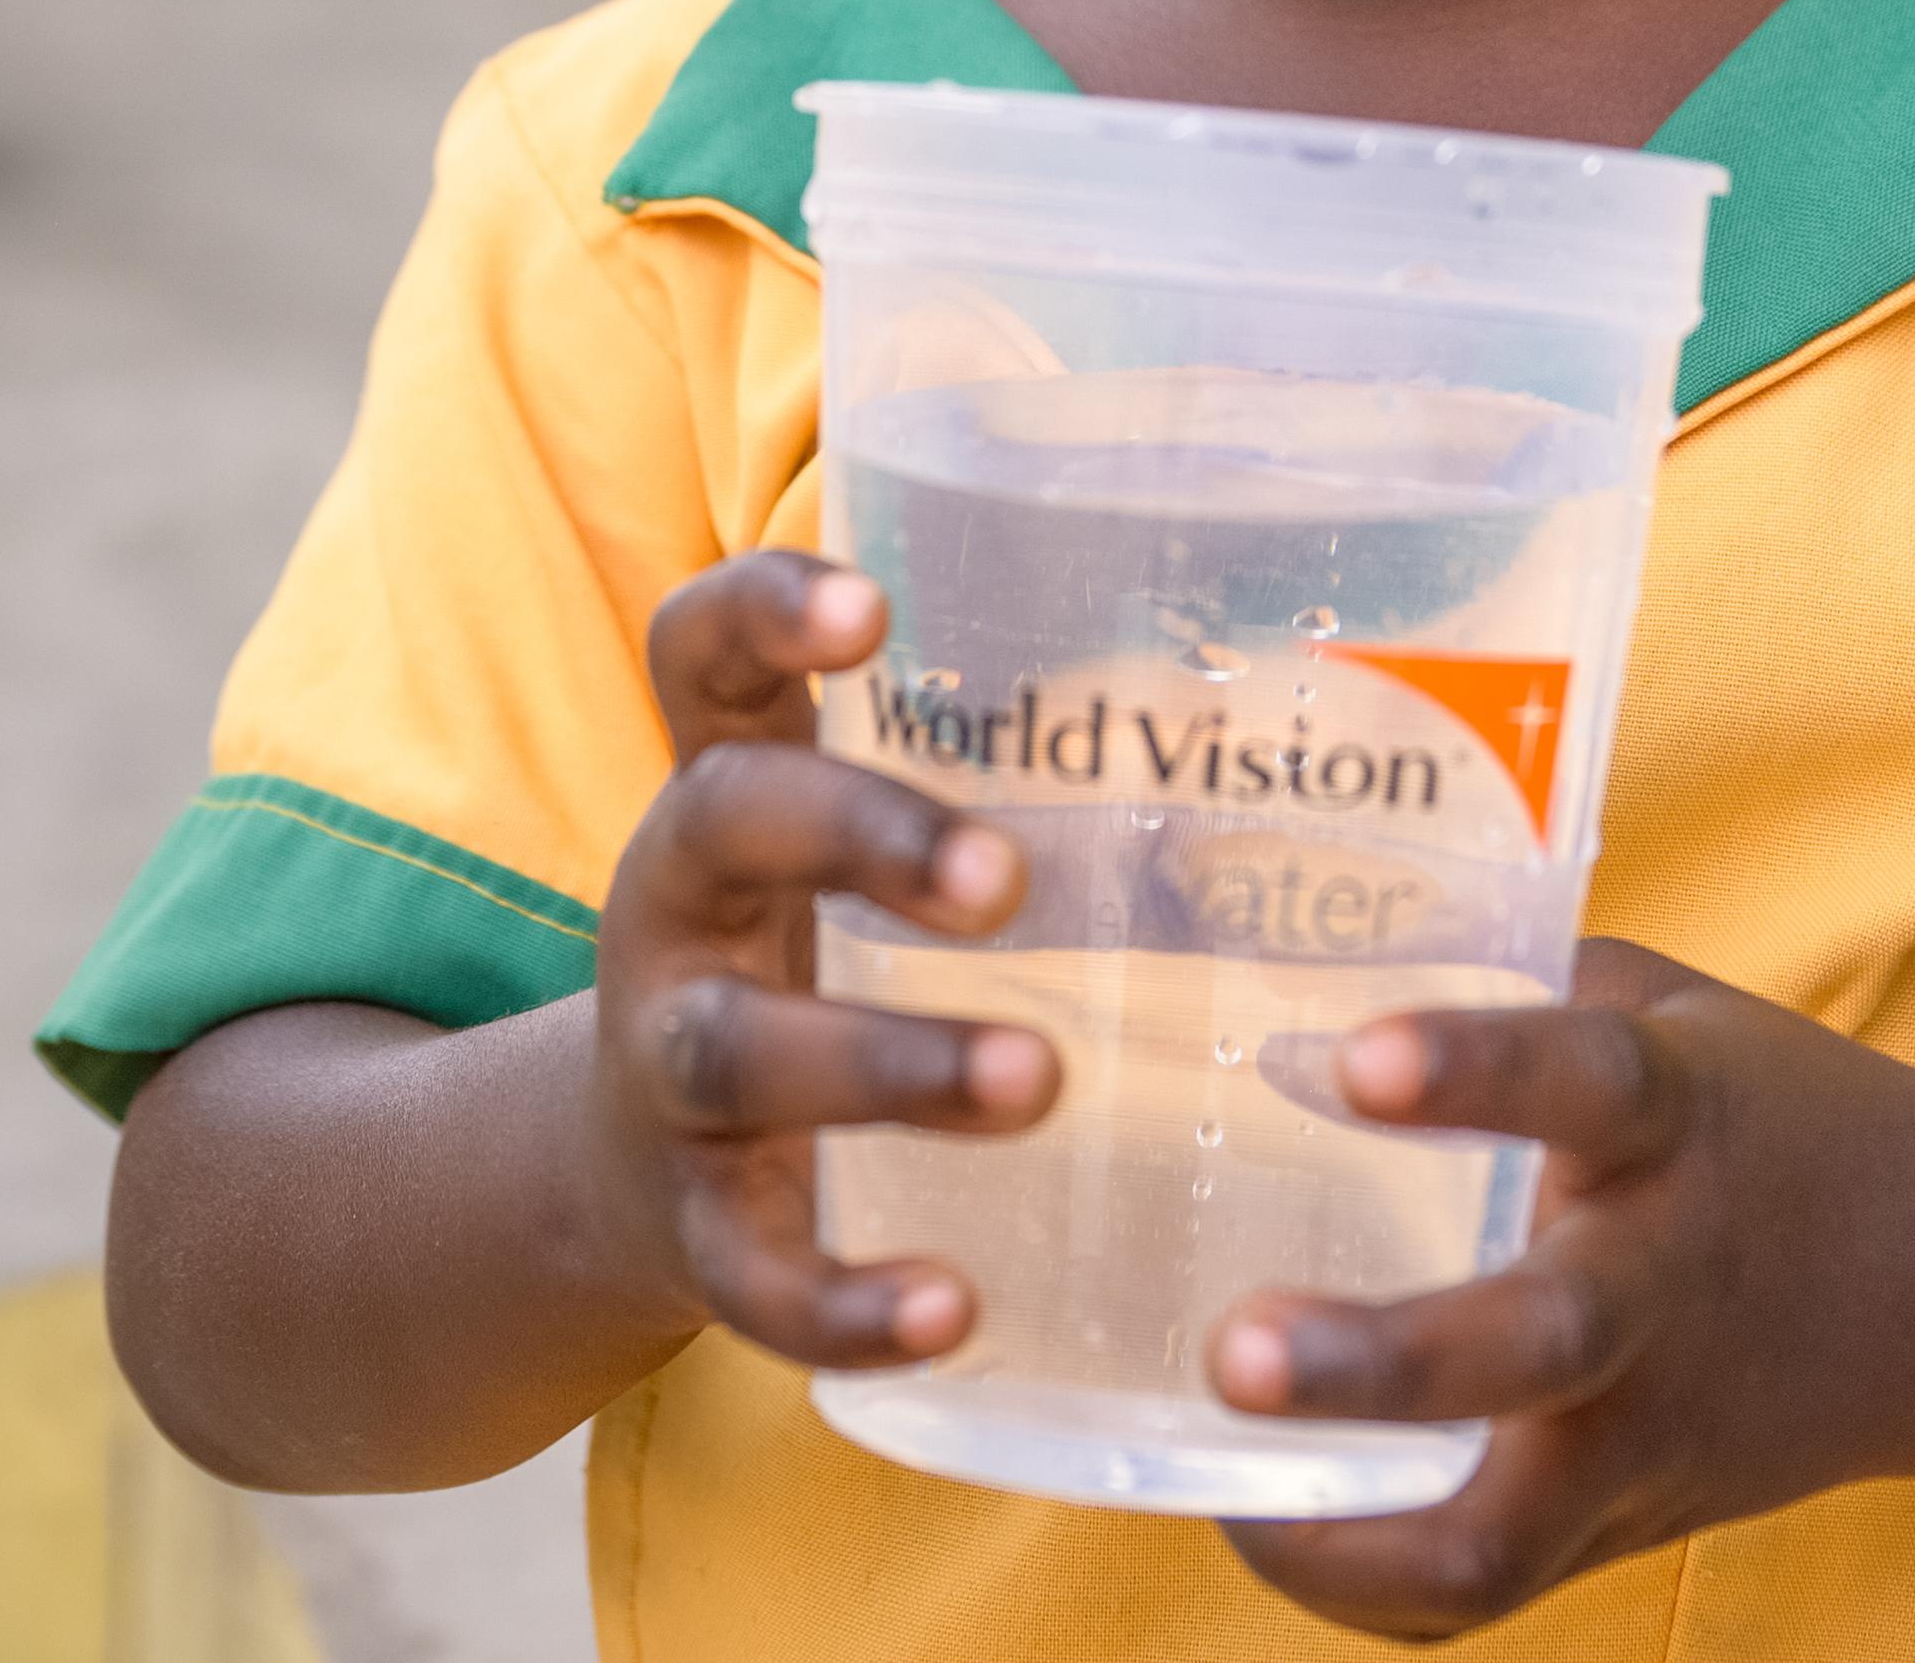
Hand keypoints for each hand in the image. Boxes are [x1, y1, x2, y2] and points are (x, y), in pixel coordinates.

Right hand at [585, 551, 1059, 1370]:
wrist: (631, 1168)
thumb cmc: (826, 946)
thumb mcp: (871, 840)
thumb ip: (1016, 767)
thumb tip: (1283, 683)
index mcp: (734, 780)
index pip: (707, 650)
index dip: (765, 609)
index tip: (871, 606)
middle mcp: (679, 902)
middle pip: (726, 824)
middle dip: (864, 838)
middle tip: (1006, 879)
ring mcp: (670, 1065)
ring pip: (739, 1050)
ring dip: (889, 1067)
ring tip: (1036, 1077)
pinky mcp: (693, 1224)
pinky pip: (754, 1268)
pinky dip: (848, 1296)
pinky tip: (954, 1308)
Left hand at [1204, 941, 1914, 1639]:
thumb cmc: (1770, 1115)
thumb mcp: (1665, 1011)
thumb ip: (1510, 987)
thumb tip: (1301, 977)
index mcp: (1680, 1120)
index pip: (1583, 1080)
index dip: (1470, 1069)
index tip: (1352, 1056)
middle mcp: (1666, 1285)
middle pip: (1537, 1343)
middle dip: (1381, 1362)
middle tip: (1234, 1349)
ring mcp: (1651, 1431)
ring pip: (1507, 1529)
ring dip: (1353, 1528)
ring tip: (1221, 1481)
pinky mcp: (1628, 1525)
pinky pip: (1485, 1590)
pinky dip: (1371, 1583)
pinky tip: (1261, 1522)